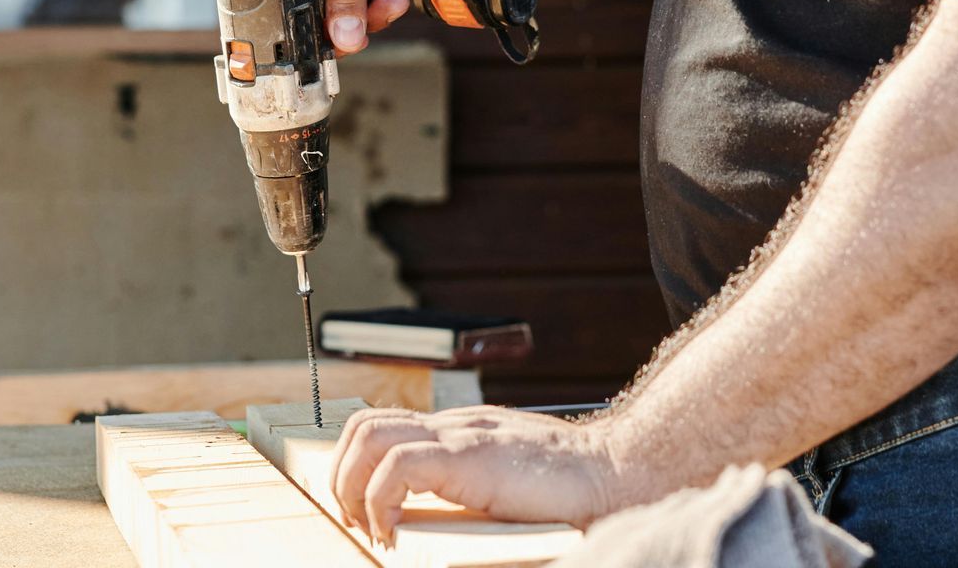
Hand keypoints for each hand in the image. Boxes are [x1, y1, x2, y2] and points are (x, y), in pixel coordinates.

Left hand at [329, 406, 635, 545]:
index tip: (362, 513)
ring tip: (371, 525)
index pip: (383, 427)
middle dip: (341, 476)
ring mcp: (460, 436)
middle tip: (357, 521)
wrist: (616, 472)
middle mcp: (453, 426)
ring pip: (368, 435)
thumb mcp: (507, 482)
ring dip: (352, 485)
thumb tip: (432, 528)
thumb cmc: (573, 489)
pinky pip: (398, 466)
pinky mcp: (470, 456)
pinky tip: (395, 534)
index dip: (355, 467)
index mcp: (460, 434)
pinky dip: (380, 500)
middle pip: (362, 424)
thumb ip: (472, 489)